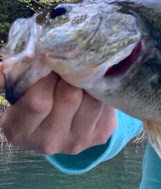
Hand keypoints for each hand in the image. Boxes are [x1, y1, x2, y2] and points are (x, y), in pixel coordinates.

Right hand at [0, 62, 116, 154]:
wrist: (64, 125)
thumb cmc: (39, 99)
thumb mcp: (20, 93)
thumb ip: (14, 79)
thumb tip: (3, 67)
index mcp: (19, 130)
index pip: (38, 101)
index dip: (47, 77)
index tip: (50, 62)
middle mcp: (48, 142)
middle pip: (70, 97)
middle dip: (71, 75)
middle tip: (70, 64)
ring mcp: (77, 142)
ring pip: (92, 99)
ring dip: (89, 82)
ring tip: (82, 75)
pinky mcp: (100, 135)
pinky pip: (106, 104)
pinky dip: (102, 90)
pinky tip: (93, 88)